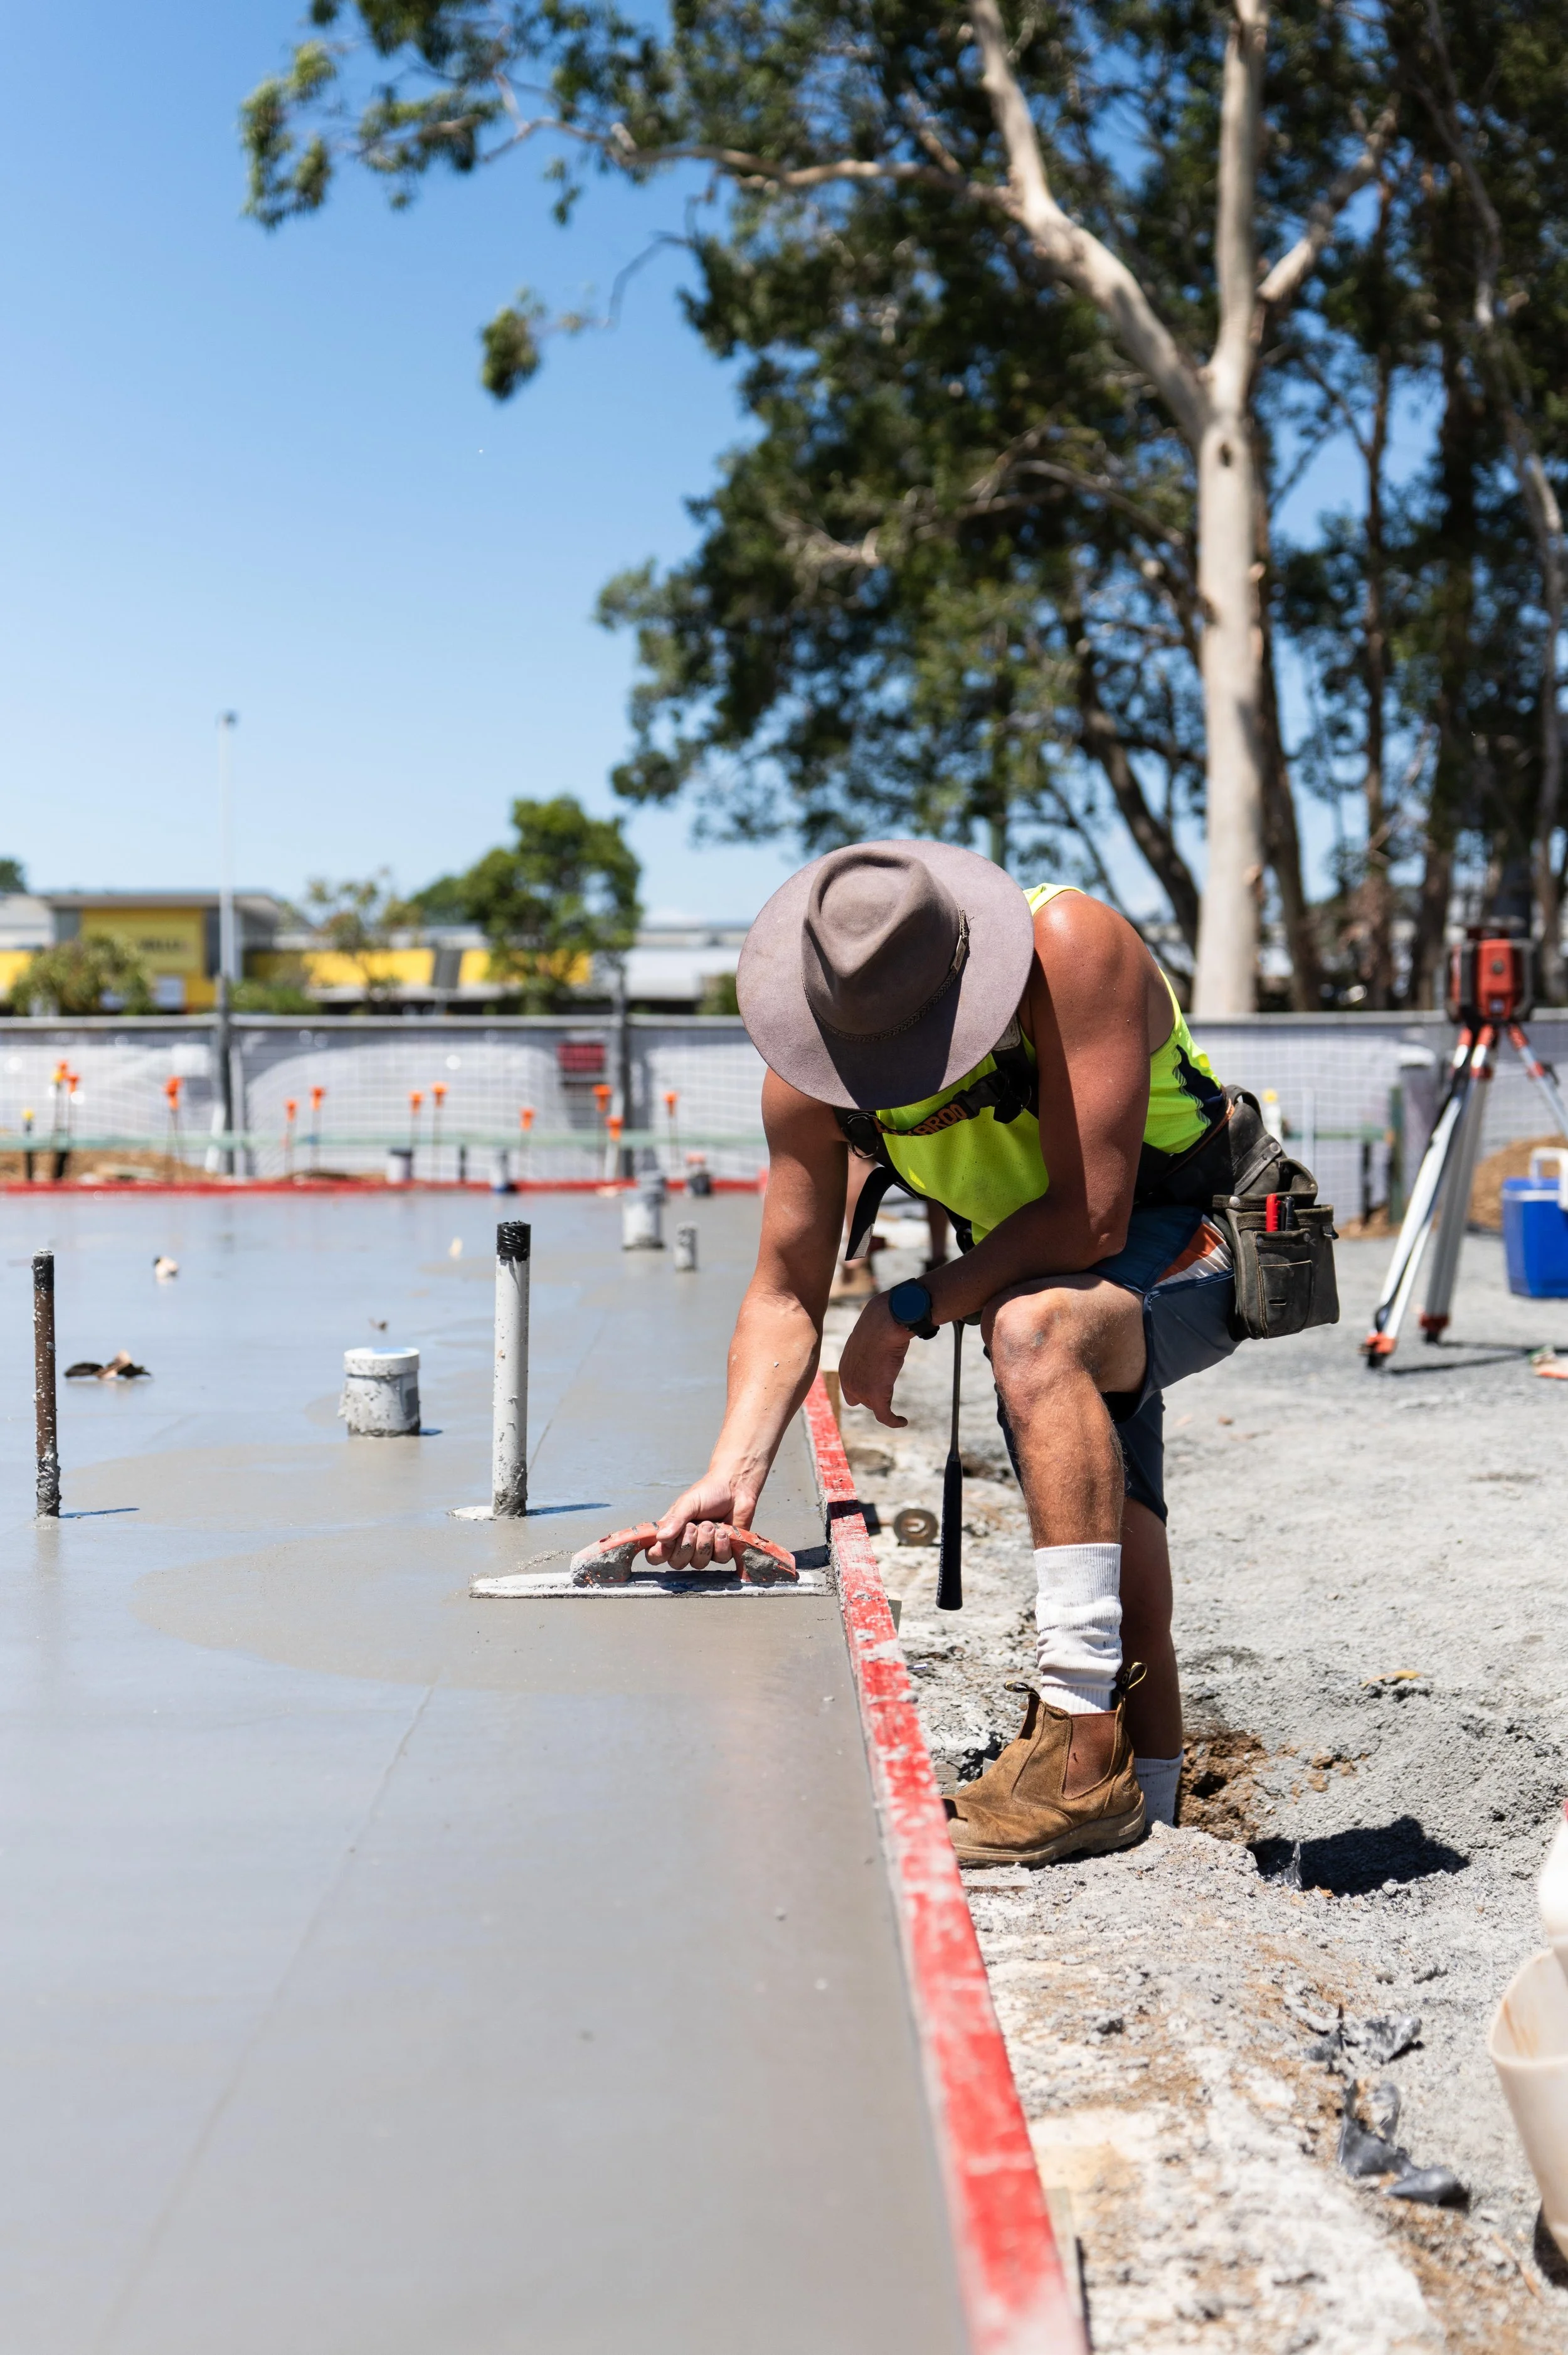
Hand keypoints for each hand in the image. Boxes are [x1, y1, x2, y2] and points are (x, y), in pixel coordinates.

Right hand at [648, 1468, 758, 1567]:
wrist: (735, 1488)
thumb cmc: (708, 1493)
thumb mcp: (687, 1503)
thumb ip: (675, 1520)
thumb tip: (661, 1538)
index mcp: (671, 1533)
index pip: (656, 1555)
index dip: (659, 1554)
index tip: (667, 1543)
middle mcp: (686, 1545)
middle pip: (677, 1563)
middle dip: (687, 1545)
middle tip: (694, 1527)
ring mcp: (705, 1550)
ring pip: (699, 1563)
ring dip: (705, 1542)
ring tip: (711, 1525)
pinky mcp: (723, 1551)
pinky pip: (719, 1559)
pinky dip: (721, 1544)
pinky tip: (724, 1531)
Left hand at [836, 1294, 912, 1427]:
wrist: (883, 1324)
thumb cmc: (880, 1324)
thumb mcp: (871, 1333)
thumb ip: (873, 1342)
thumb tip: (887, 1331)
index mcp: (845, 1366)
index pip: (850, 1388)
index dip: (861, 1391)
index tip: (874, 1390)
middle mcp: (848, 1380)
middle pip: (862, 1399)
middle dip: (873, 1397)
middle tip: (888, 1392)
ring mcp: (860, 1390)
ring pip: (875, 1405)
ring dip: (885, 1403)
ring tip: (895, 1399)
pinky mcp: (876, 1396)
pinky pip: (885, 1416)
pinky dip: (893, 1421)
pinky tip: (903, 1421)